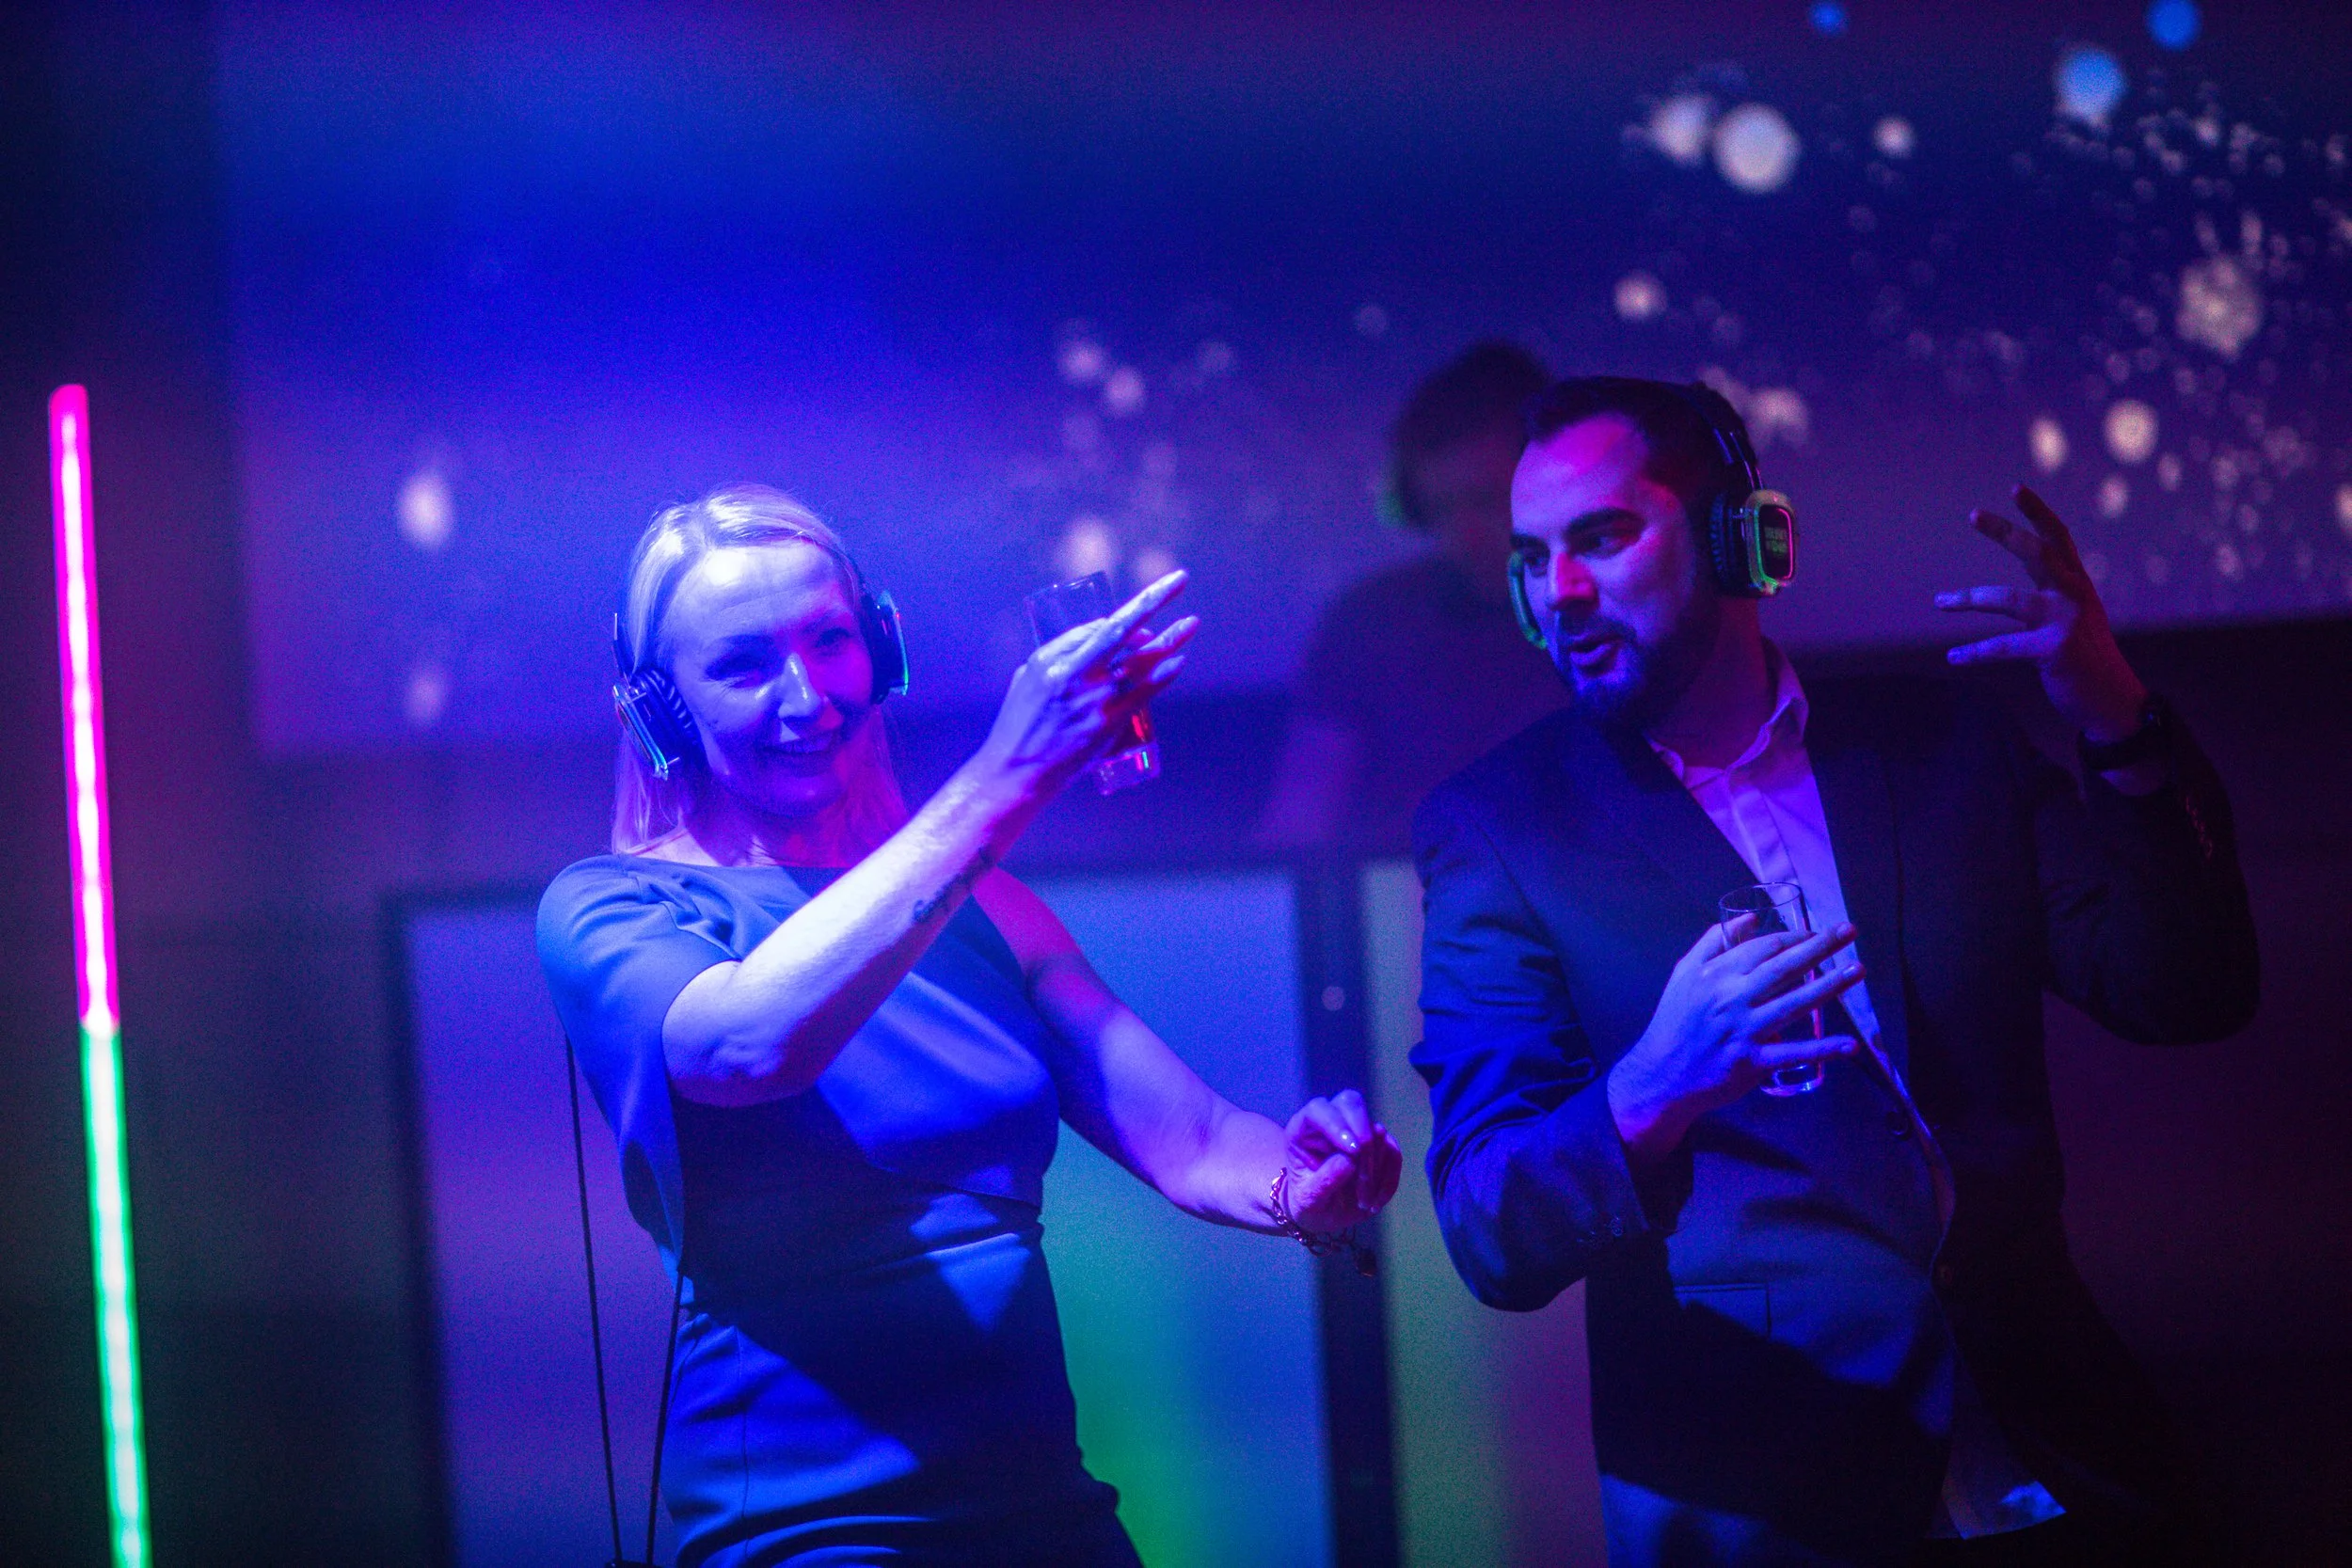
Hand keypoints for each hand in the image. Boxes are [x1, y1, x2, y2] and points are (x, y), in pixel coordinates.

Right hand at [970, 571, 1196, 801]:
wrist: (1021, 767)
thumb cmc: (1023, 715)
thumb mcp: (1031, 671)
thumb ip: (1066, 647)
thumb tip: (1104, 630)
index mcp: (1058, 663)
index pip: (1102, 625)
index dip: (1131, 609)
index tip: (1151, 596)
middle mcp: (1080, 679)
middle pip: (1126, 633)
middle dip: (1155, 602)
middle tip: (1179, 581)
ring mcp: (1099, 703)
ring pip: (1143, 664)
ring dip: (1171, 641)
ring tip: (1191, 623)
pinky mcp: (1111, 724)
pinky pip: (1146, 693)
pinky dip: (1165, 675)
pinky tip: (1179, 662)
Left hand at [1281, 1089, 1403, 1233]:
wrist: (1324, 1213)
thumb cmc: (1308, 1203)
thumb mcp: (1308, 1200)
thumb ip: (1323, 1181)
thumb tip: (1349, 1161)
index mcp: (1304, 1130)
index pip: (1318, 1110)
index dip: (1336, 1124)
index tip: (1353, 1151)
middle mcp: (1331, 1122)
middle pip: (1351, 1102)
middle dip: (1363, 1133)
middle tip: (1365, 1168)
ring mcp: (1356, 1130)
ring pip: (1375, 1130)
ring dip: (1375, 1167)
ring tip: (1363, 1201)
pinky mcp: (1378, 1145)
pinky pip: (1392, 1151)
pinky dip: (1389, 1177)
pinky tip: (1376, 1202)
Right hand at [1607, 919, 1866, 1162]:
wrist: (1661, 1073)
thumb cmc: (1675, 1021)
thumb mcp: (1684, 973)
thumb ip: (1712, 942)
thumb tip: (1751, 920)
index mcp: (1716, 975)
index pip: (1764, 948)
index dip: (1795, 936)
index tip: (1819, 931)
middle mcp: (1732, 999)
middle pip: (1784, 968)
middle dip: (1820, 947)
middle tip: (1849, 931)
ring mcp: (1745, 1031)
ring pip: (1794, 1004)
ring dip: (1829, 986)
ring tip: (1857, 970)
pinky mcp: (1753, 1062)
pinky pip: (1792, 1053)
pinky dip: (1821, 1049)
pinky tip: (1849, 1043)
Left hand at [1936, 485, 2148, 741]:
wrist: (2115, 702)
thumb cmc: (2088, 659)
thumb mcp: (2078, 616)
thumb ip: (2056, 592)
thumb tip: (2028, 574)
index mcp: (2078, 584)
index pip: (2059, 538)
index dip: (2038, 512)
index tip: (2015, 488)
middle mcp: (2075, 595)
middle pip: (2038, 553)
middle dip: (2005, 532)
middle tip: (1974, 514)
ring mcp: (2066, 621)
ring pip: (2010, 599)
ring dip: (1969, 598)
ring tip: (1939, 601)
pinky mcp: (2055, 650)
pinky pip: (2003, 647)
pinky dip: (1975, 651)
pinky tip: (1953, 657)